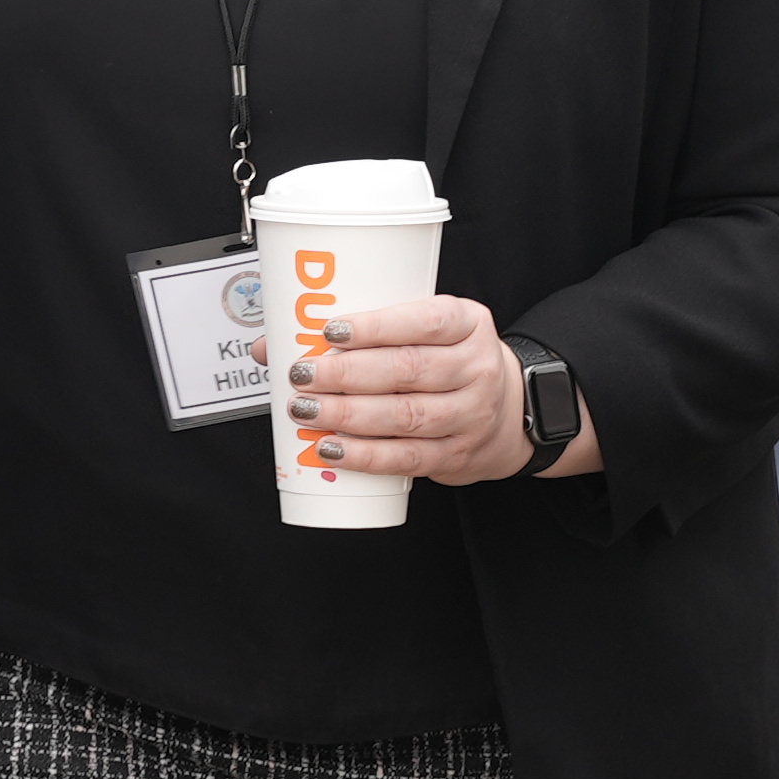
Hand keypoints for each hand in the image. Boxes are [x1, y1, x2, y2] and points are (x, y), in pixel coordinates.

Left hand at [272, 295, 598, 485]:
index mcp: (468, 323)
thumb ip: (362, 331)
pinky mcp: (457, 455)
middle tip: (302, 374)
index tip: (330, 331)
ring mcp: (471, 414)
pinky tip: (331, 450)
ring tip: (305, 410)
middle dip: (348, 374)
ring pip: (406, 416)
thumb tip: (270, 344)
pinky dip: (365, 456)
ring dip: (349, 416)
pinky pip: (407, 458)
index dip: (376, 326)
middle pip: (409, 370)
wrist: (508, 412)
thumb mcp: (424, 331)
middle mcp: (477, 367)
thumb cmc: (446, 360)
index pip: (425, 320)